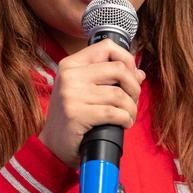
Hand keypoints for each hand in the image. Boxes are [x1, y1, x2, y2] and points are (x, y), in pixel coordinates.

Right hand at [39, 39, 145, 167]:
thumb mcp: (85, 90)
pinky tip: (124, 123)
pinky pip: (114, 113)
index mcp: (71, 64)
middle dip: (134, 86)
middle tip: (133, 100)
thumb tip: (139, 73)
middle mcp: (70, 76)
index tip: (131, 75)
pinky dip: (126, 119)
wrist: (53, 145)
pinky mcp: (77, 114)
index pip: (107, 47)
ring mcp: (71, 95)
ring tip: (129, 116)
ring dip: (131, 108)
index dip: (127, 59)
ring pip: (119, 94)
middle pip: (118, 69)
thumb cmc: (72, 117)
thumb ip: (109, 78)